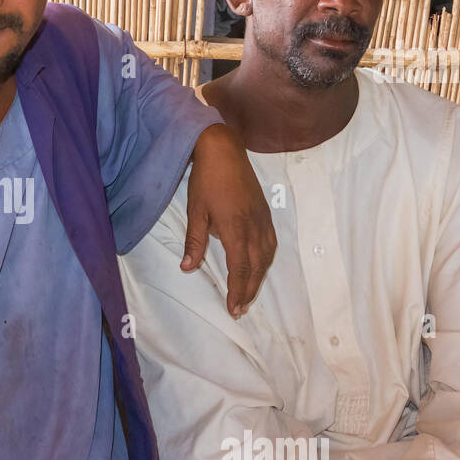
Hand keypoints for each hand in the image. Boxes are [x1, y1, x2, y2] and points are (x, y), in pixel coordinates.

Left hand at [184, 123, 275, 316]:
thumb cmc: (206, 180)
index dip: (237, 290)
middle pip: (256, 267)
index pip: (240, 268)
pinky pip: (270, 244)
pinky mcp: (265, 213)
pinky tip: (259, 266)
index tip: (233, 309)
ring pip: (266, 257)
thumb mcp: (195, 211)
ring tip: (248, 293)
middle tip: (240, 309)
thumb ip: (194, 241)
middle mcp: (254, 227)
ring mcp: (262, 220)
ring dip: (259, 278)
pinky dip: (266, 260)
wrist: (224, 151)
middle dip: (249, 290)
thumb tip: (188, 268)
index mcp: (236, 229)